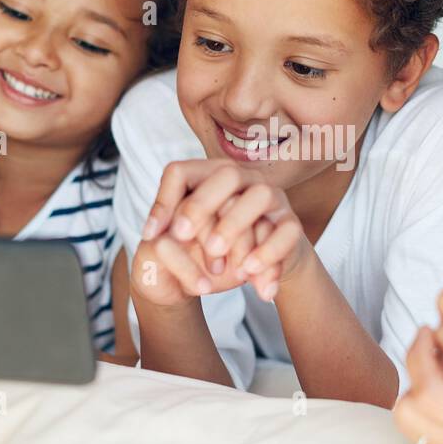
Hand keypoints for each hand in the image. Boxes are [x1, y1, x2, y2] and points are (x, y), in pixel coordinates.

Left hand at [140, 160, 305, 296]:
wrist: (262, 269)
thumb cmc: (219, 251)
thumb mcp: (192, 244)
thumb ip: (174, 235)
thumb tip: (154, 237)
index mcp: (211, 179)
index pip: (182, 171)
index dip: (163, 200)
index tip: (151, 235)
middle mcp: (245, 180)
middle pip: (226, 175)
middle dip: (201, 205)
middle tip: (182, 236)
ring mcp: (273, 199)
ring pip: (260, 195)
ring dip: (235, 224)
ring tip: (215, 253)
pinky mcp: (292, 225)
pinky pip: (285, 231)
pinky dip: (267, 251)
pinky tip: (247, 272)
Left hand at [394, 325, 442, 443]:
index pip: (432, 395)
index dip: (421, 356)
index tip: (430, 330)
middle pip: (411, 414)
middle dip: (416, 374)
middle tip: (432, 346)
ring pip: (412, 427)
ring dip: (421, 393)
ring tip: (442, 367)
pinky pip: (424, 439)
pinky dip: (430, 412)